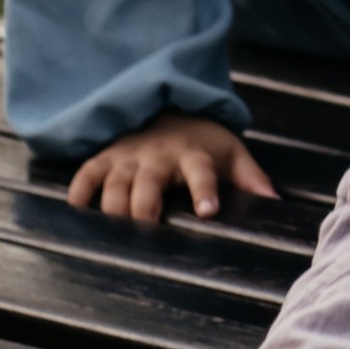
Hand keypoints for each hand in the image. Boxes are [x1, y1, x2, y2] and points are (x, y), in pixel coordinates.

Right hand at [66, 113, 275, 222]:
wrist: (169, 107)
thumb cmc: (202, 142)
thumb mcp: (231, 152)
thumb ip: (250, 177)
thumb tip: (273, 203)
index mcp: (193, 154)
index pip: (202, 171)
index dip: (205, 190)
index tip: (209, 211)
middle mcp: (158, 156)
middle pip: (148, 186)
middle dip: (145, 212)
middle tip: (147, 238)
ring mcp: (128, 157)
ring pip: (115, 187)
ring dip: (112, 212)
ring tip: (113, 241)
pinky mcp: (105, 158)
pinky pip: (86, 176)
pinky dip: (78, 194)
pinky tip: (77, 216)